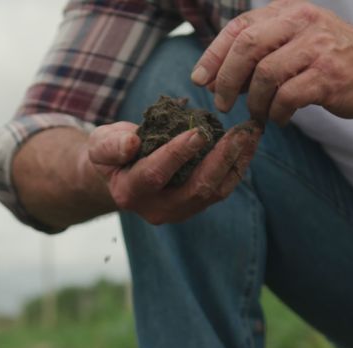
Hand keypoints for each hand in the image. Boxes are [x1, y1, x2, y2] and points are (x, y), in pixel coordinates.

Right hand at [85, 120, 261, 224]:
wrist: (123, 173)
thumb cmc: (112, 153)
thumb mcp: (100, 144)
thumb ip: (111, 145)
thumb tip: (132, 143)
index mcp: (130, 193)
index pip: (155, 175)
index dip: (176, 154)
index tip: (198, 132)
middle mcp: (158, 209)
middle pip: (195, 188)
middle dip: (220, 159)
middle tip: (240, 132)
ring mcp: (181, 210)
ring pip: (215, 190)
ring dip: (236, 161)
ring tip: (252, 133)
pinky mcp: (198, 204)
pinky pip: (222, 188)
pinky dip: (238, 165)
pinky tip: (249, 142)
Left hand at [191, 0, 352, 124]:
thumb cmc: (334, 57)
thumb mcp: (298, 39)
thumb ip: (262, 51)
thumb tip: (214, 76)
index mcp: (289, 11)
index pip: (240, 26)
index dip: (214, 54)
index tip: (200, 79)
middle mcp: (302, 22)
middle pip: (248, 46)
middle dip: (227, 79)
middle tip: (221, 103)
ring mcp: (317, 48)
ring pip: (266, 75)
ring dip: (254, 102)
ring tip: (258, 115)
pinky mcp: (329, 76)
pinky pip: (288, 97)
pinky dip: (277, 113)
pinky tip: (280, 119)